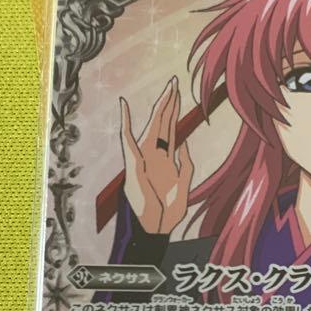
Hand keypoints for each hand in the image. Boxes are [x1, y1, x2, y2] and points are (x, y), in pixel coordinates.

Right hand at [118, 78, 193, 234]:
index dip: (176, 111)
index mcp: (167, 159)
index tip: (180, 93)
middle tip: (175, 81)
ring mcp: (145, 157)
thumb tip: (184, 141)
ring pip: (152, 125)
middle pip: (163, 122)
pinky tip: (124, 106)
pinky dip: (125, 122)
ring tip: (167, 89)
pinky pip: (127, 139)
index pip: (172, 128)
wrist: (155, 228)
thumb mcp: (184, 183)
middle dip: (170, 102)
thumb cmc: (168, 211)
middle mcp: (156, 154)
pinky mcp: (134, 163)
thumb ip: (186, 162)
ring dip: (160, 107)